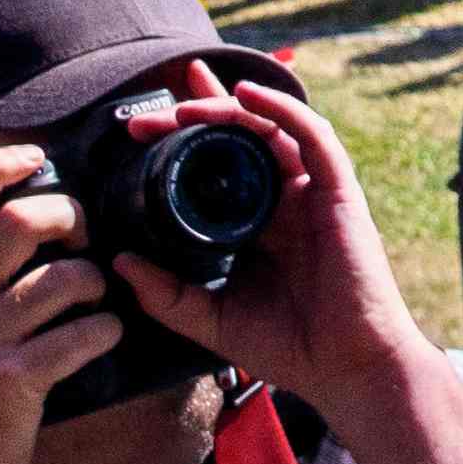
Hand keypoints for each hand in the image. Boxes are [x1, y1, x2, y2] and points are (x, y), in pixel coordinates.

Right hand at [0, 134, 130, 463]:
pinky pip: (82, 335)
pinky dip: (105, 330)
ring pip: (62, 278)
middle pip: (18, 222)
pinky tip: (103, 336)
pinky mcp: (13, 379)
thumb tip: (5, 220)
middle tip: (85, 235)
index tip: (35, 156)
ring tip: (97, 296)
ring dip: (96, 281)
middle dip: (69, 215)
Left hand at [131, 64, 421, 407]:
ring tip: (187, 104)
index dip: (185, 136)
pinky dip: (283, 109)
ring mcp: (312, 192)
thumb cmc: (287, 347)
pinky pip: (314, 137)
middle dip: (195, 116)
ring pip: (272, 128)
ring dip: (229, 109)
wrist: (344, 368)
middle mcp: (283, 199)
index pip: (218, 164)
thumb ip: (165, 294)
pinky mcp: (339, 191)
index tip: (138, 129)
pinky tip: (249, 95)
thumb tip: (118, 261)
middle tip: (148, 117)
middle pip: (240, 137)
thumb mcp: (210, 318)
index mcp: (255, 222)